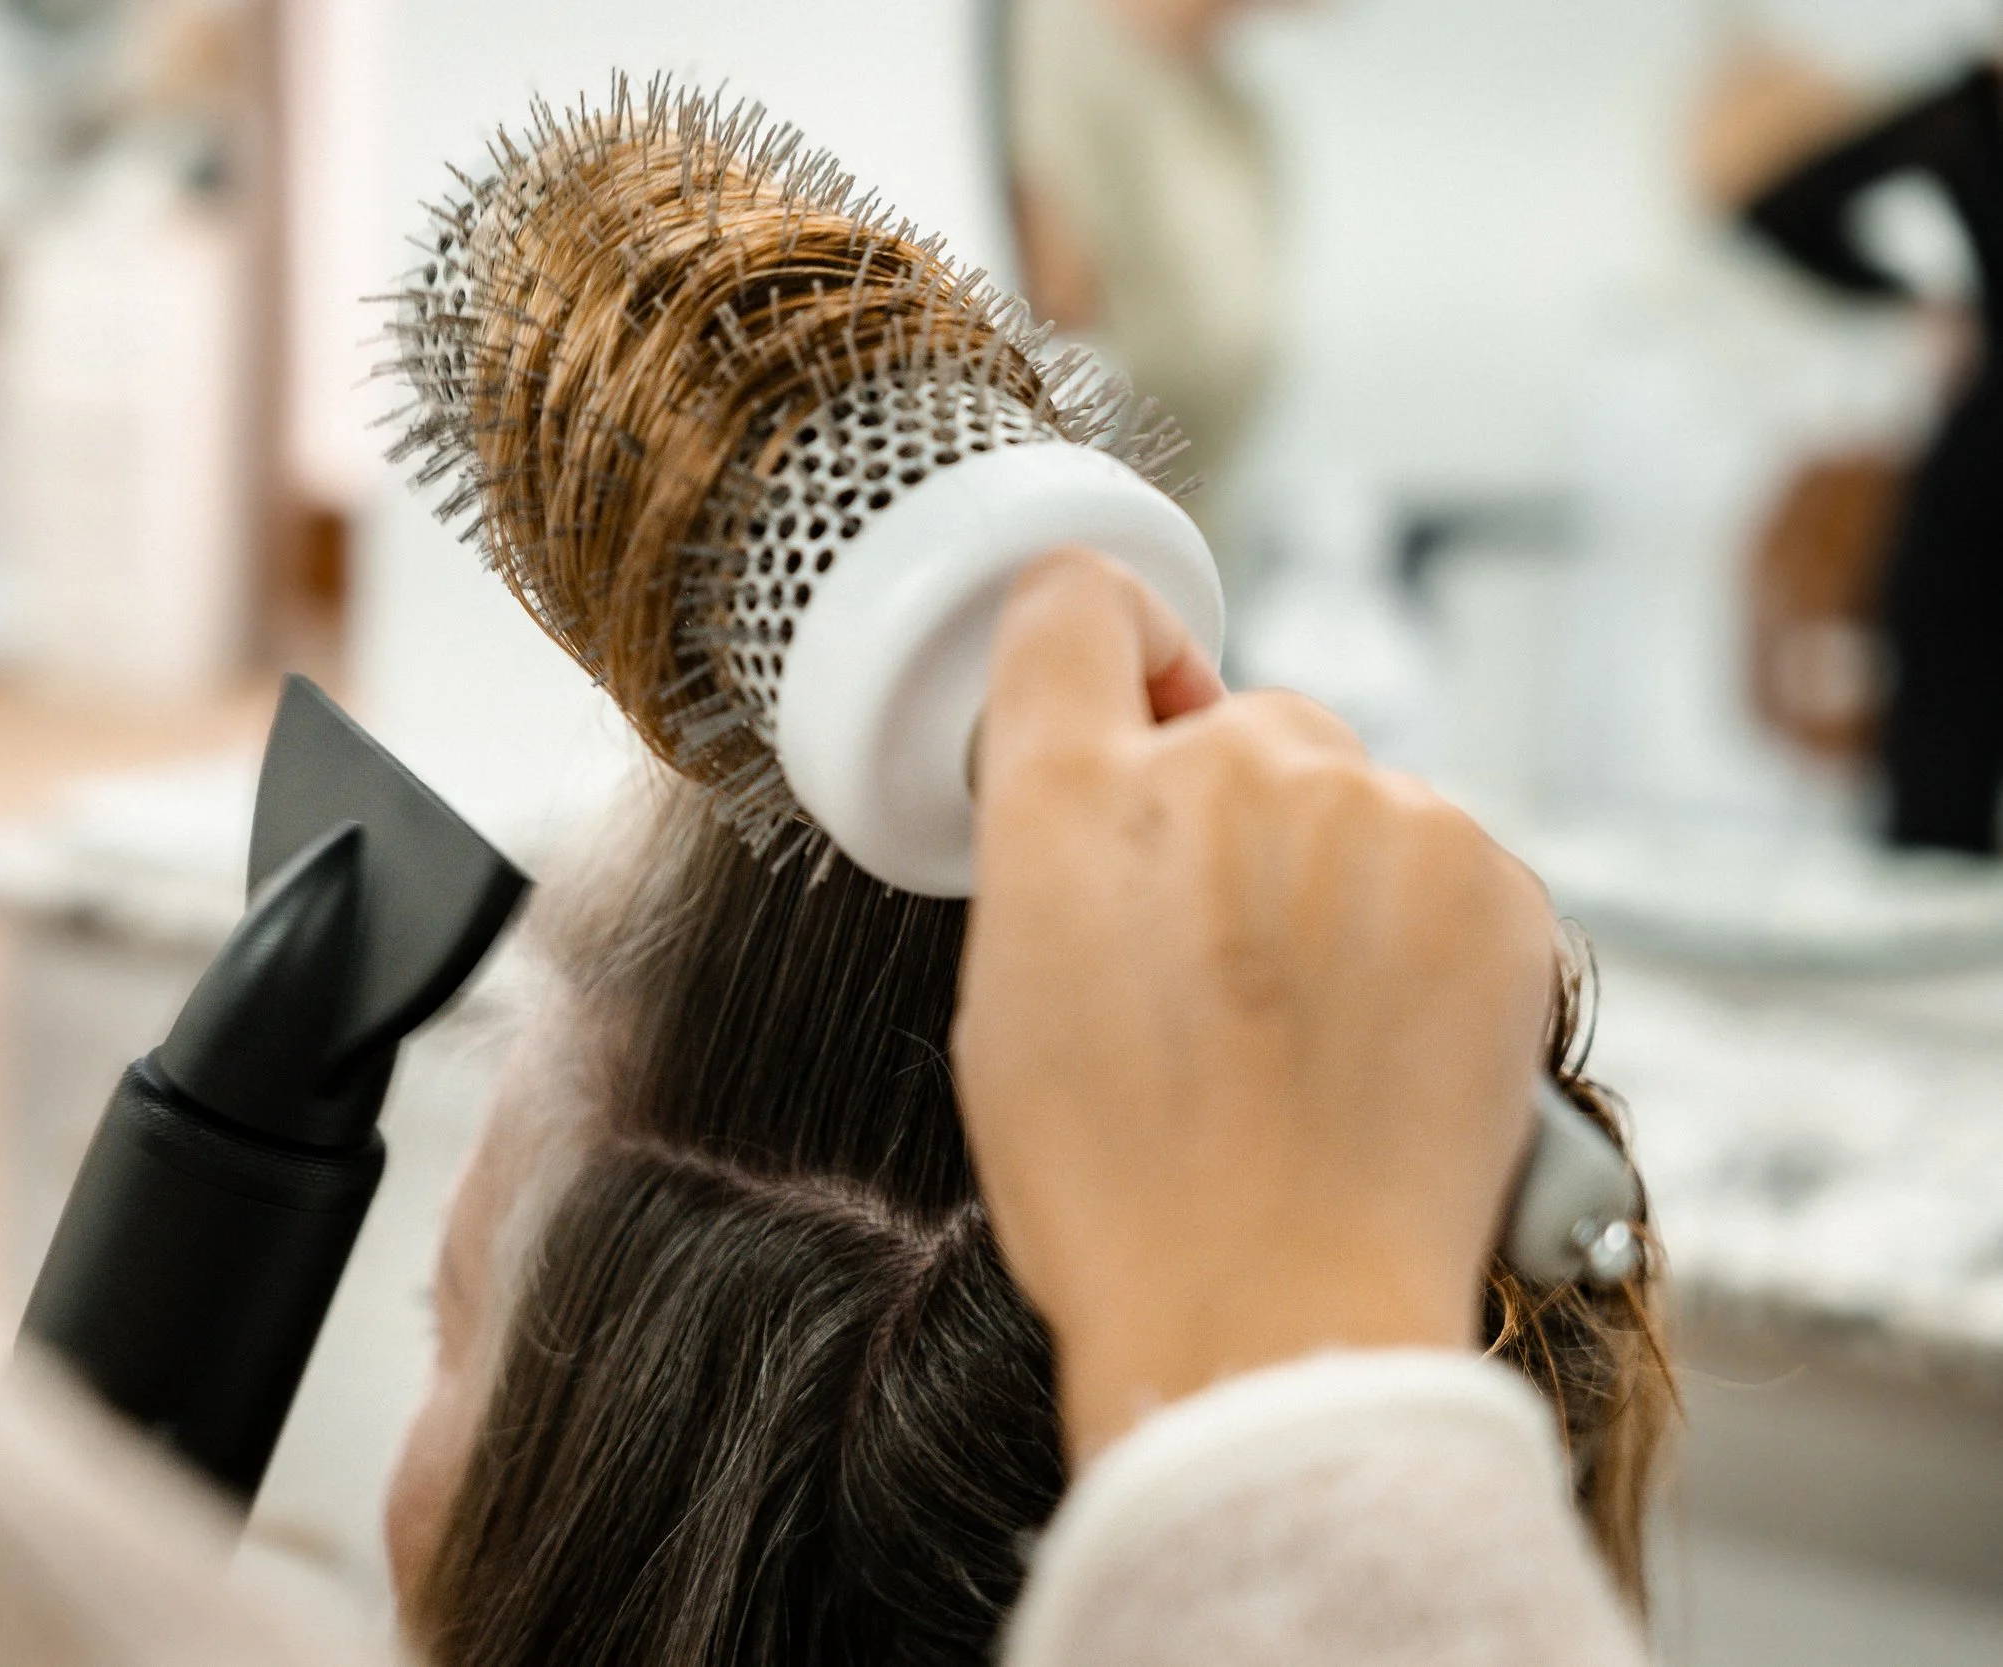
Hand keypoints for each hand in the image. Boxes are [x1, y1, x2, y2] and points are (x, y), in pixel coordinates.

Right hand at [951, 549, 1553, 1466]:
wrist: (1277, 1315)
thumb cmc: (1122, 1191)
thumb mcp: (1007, 1001)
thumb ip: (1057, 854)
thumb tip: (1112, 800)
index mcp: (1076, 800)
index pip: (1073, 602)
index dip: (1102, 643)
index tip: (1128, 686)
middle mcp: (1229, 771)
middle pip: (1239, 722)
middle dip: (1231, 811)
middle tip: (1221, 960)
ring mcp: (1376, 817)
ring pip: (1350, 798)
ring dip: (1331, 874)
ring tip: (1307, 1029)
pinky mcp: (1492, 878)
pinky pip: (1443, 862)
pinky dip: (1419, 928)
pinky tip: (1381, 1039)